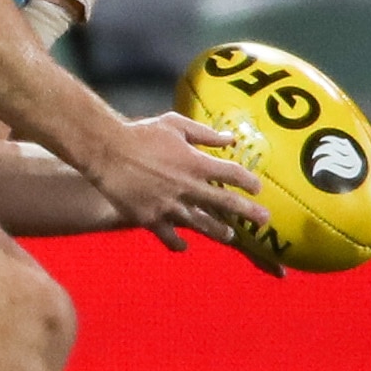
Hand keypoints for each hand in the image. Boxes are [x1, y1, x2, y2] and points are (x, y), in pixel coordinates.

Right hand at [86, 112, 272, 255]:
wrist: (106, 151)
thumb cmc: (140, 133)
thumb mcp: (174, 125)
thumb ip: (204, 133)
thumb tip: (229, 138)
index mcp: (196, 163)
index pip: (233, 174)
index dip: (249, 181)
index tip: (257, 188)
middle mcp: (188, 187)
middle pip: (227, 203)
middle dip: (249, 212)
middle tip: (264, 219)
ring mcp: (170, 206)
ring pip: (202, 224)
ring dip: (219, 231)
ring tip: (230, 236)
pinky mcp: (151, 218)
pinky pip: (169, 237)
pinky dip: (178, 243)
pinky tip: (184, 246)